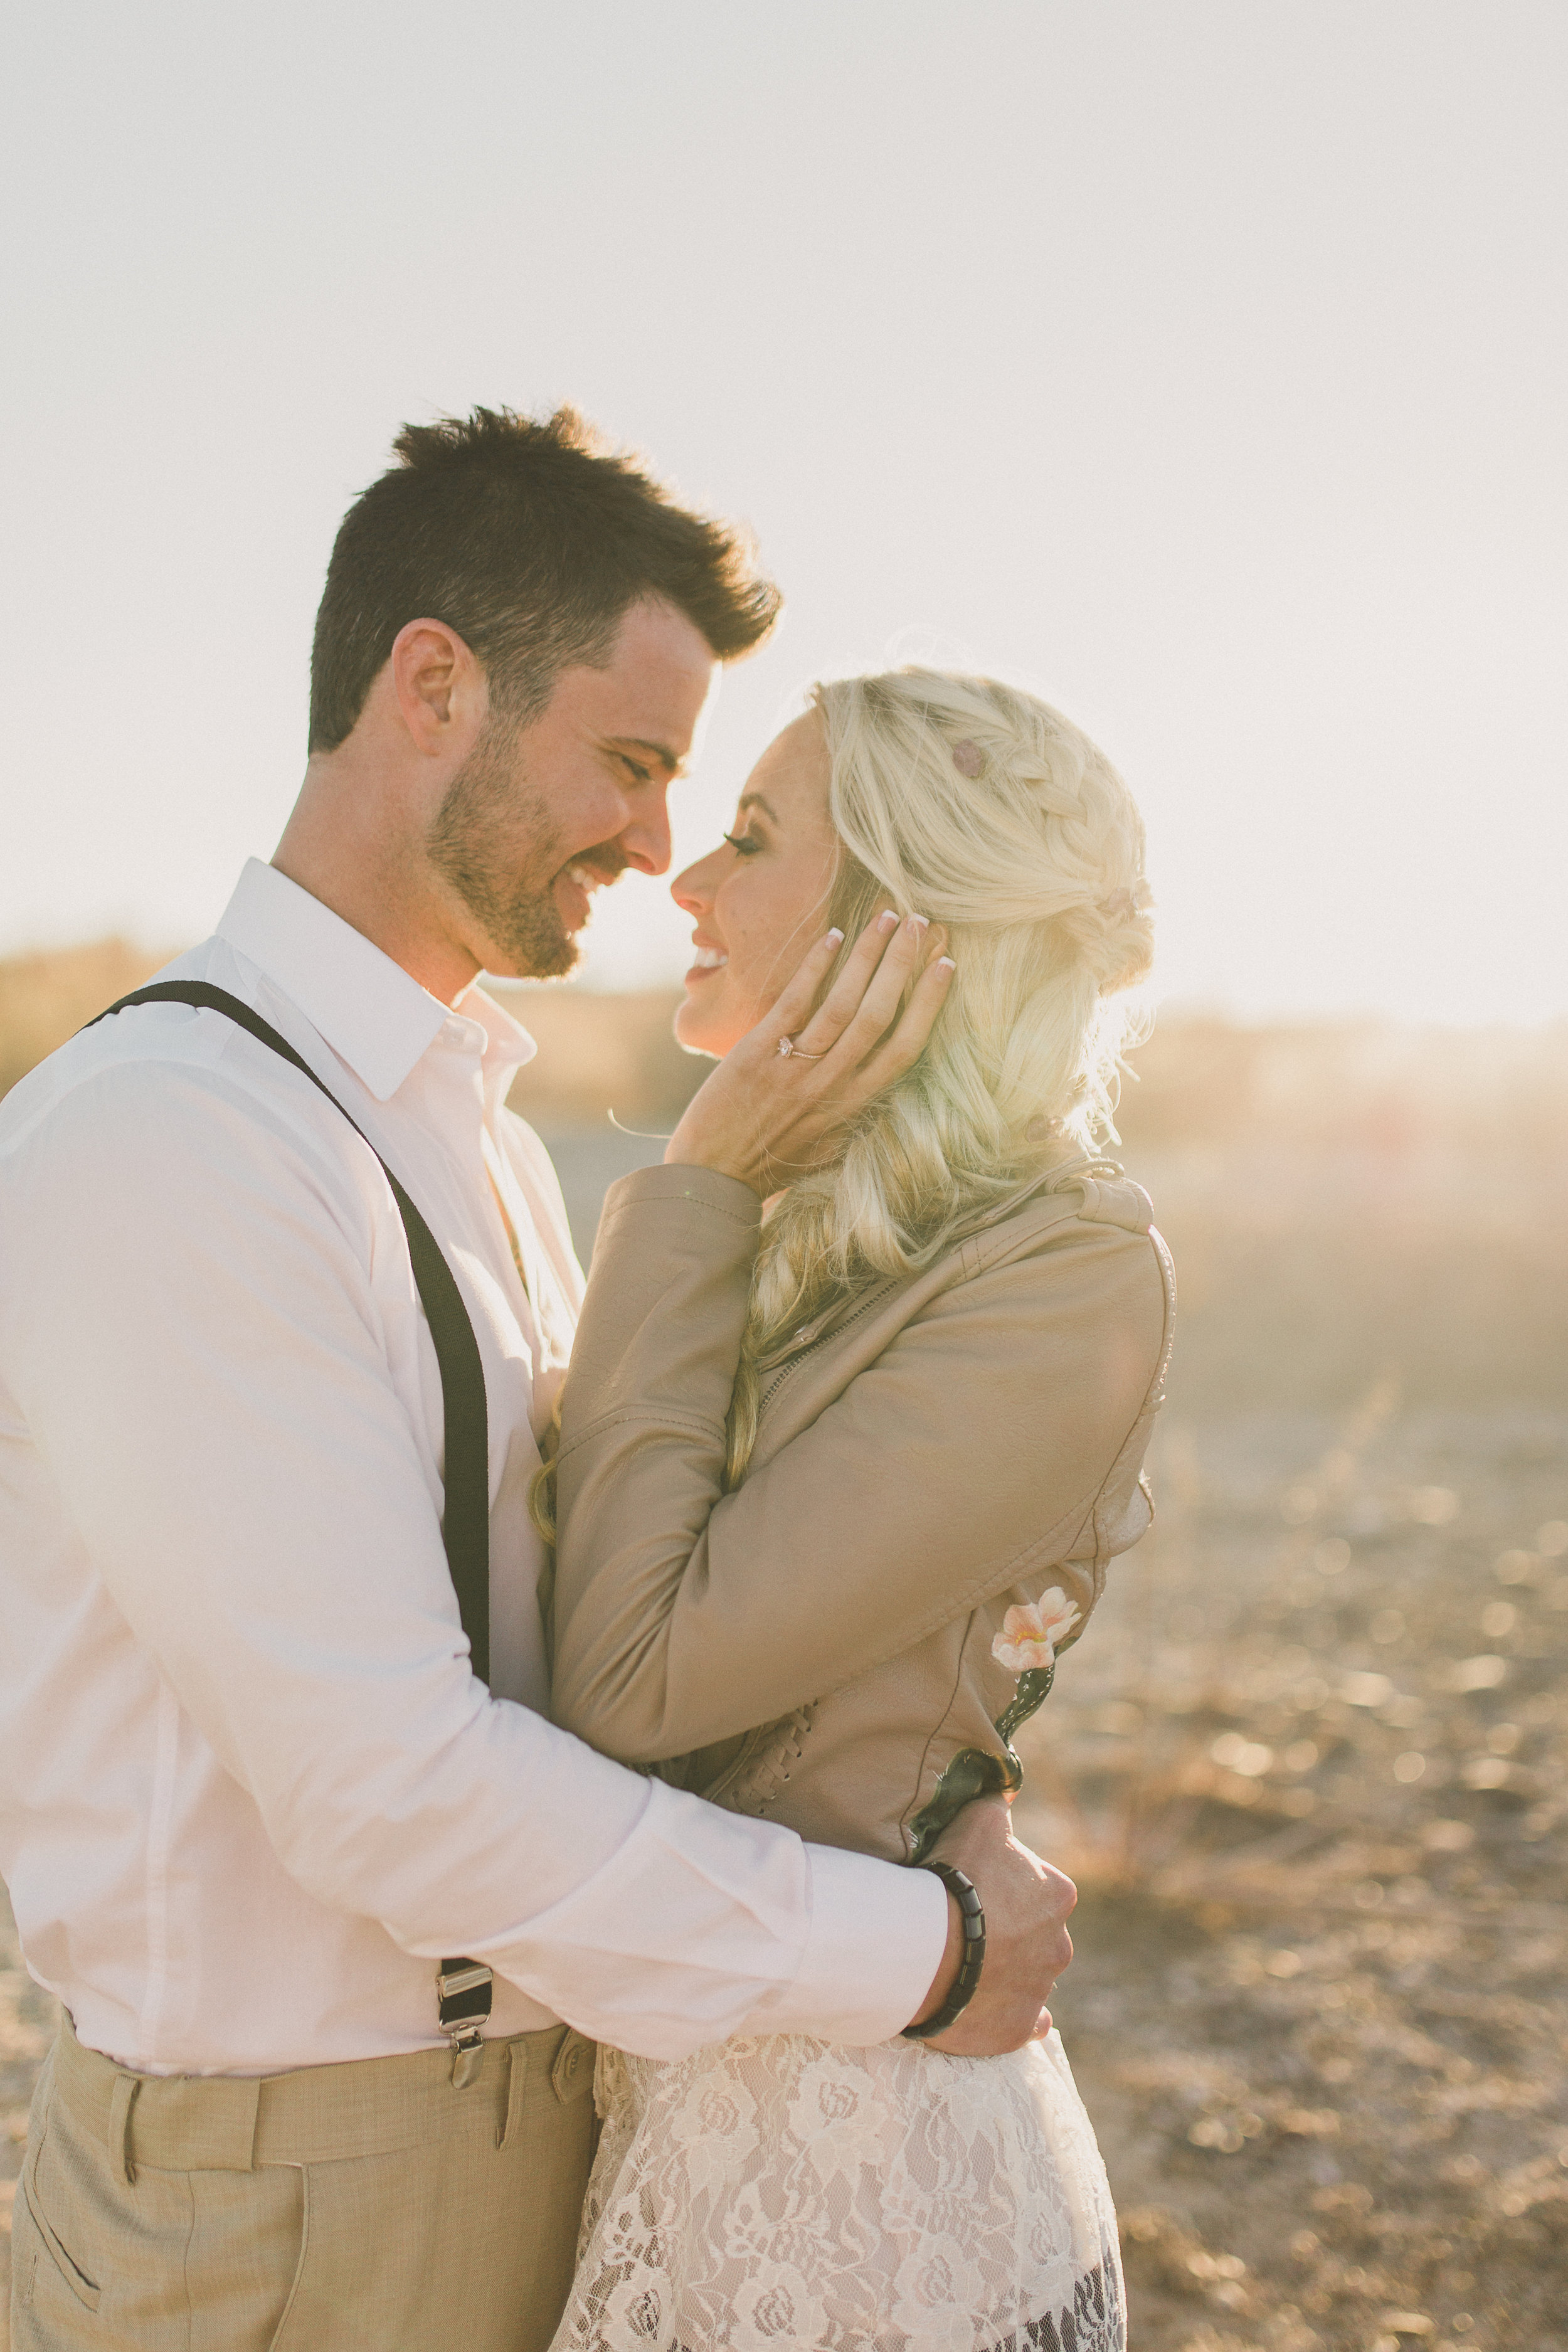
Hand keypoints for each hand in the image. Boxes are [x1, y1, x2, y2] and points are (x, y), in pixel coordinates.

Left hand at [664, 910, 952, 1193]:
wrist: (712, 1179)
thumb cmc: (773, 1165)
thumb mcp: (831, 1148)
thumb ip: (859, 1113)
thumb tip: (889, 1084)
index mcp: (855, 1106)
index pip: (905, 1047)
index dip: (929, 1003)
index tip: (946, 965)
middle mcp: (831, 1085)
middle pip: (879, 1013)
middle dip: (903, 963)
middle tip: (920, 922)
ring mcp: (794, 1068)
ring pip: (843, 1003)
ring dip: (868, 955)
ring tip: (887, 917)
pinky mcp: (756, 1053)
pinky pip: (795, 1000)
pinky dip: (816, 966)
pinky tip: (833, 936)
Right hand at [905, 1798, 1075, 2054]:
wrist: (929, 1950)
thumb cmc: (956, 1879)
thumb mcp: (980, 1820)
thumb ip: (1000, 1805)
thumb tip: (1008, 1790)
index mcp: (1058, 1895)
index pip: (1040, 1886)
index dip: (1006, 1885)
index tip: (976, 1887)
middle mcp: (1060, 1944)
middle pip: (1037, 1934)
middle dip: (1011, 1930)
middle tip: (967, 1926)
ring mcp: (1041, 1989)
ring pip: (1031, 1975)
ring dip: (1007, 1969)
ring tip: (965, 1962)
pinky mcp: (1020, 2028)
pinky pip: (1029, 2022)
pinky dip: (1015, 2014)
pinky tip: (992, 2004)